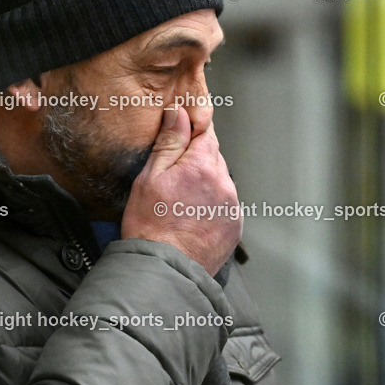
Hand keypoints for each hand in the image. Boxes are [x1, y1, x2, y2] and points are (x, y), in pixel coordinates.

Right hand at [121, 106, 241, 275]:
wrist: (165, 271)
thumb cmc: (151, 226)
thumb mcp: (149, 177)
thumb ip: (169, 143)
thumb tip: (179, 113)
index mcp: (202, 166)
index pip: (205, 132)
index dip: (192, 132)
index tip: (182, 135)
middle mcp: (223, 183)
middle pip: (213, 157)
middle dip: (196, 160)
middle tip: (173, 177)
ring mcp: (232, 206)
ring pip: (220, 181)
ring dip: (205, 184)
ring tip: (181, 203)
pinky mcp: (234, 226)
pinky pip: (225, 204)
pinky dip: (212, 205)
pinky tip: (192, 217)